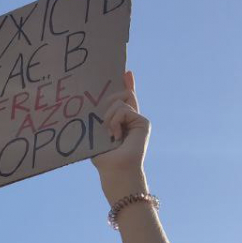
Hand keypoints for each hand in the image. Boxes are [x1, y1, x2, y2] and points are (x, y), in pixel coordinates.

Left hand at [91, 70, 150, 201]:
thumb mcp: (99, 132)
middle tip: (104, 125)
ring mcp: (138, 120)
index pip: (125, 99)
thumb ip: (102, 117)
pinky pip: (123, 109)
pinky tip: (116, 135)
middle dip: (108, 103)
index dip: (127, 84)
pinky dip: (115, 120)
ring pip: (120, 100)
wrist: (115, 170)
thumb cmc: (103, 156)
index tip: (126, 72)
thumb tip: (98, 102)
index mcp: (121, 121)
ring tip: (110, 134)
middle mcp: (131, 119)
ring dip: (109, 117)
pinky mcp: (143, 122)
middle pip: (120, 95)